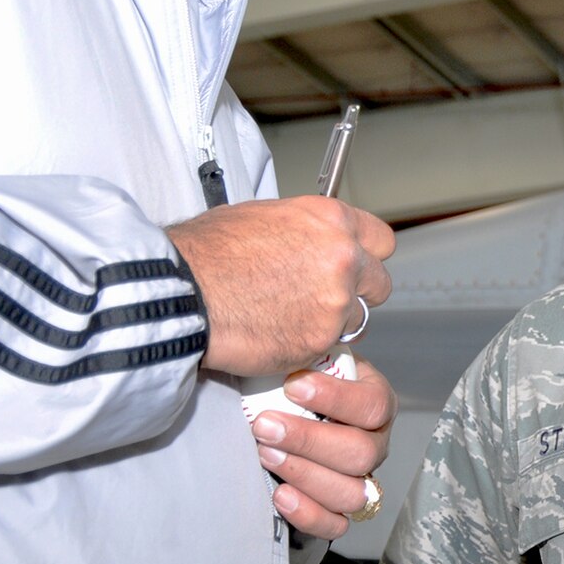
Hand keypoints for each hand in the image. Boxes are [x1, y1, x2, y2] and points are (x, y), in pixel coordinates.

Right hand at [168, 196, 393, 375]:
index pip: (381, 240)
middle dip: (357, 293)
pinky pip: (327, 346)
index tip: (358, 267)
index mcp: (330, 220)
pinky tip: (277, 334)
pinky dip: (308, 345)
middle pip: (378, 283)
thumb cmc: (207, 255)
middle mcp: (343, 257)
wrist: (182, 294)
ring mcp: (335, 301)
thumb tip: (309, 238)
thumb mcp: (259, 216)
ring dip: (332, 322)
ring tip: (291, 318)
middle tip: (325, 299)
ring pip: (356, 319)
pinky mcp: (319, 339)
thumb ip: (302, 229)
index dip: (367, 256)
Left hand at [251, 354, 397, 539]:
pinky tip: (279, 494)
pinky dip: (309, 513)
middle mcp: (376, 442)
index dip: (335, 399)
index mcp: (376, 401)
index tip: (293, 386)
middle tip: (264, 425)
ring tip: (264, 453)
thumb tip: (293, 328)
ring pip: (352, 492)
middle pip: (361, 453)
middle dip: (309, 440)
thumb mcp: (305, 357)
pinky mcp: (338, 508)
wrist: (277, 411)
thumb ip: (308, 347)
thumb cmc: (291, 382)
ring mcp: (360, 478)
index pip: (371, 405)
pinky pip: (337, 524)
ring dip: (305, 474)